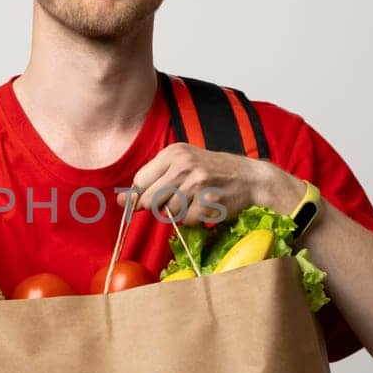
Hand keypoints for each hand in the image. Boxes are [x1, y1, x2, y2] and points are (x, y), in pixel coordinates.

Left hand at [119, 142, 294, 224]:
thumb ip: (153, 180)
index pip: (139, 180)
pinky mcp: (208, 201)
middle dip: (158, 206)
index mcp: (173, 152)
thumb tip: (121, 201)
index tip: (146, 201)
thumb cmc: (213, 172)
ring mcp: (196, 183)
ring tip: (196, 199)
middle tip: (179, 199)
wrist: (251, 178)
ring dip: (179, 212)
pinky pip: (187, 220)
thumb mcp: (183, 165)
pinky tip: (207, 205)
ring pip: (168, 211)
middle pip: (149, 199)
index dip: (140, 195)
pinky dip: (195, 218)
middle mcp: (183, 165)